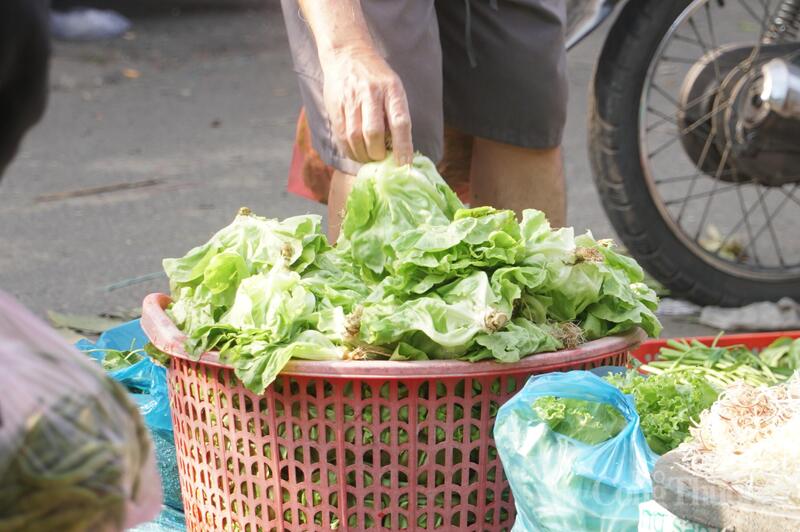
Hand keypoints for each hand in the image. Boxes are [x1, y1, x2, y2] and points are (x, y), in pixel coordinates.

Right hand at [320, 46, 412, 164]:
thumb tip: (400, 149)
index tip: (405, 164)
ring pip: (355, 137)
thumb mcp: (393, 87)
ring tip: (368, 160)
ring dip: (362, 155)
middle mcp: (371, 93)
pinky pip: (341, 135)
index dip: (403, 146)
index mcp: (392, 89)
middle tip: (381, 161)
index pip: (400, 122)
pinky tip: (355, 153)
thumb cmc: (376, 77)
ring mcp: (351, 99)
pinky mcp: (335, 105)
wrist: (347, 54)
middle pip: (374, 133)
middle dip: (378, 154)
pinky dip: (349, 150)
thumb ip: (396, 113)